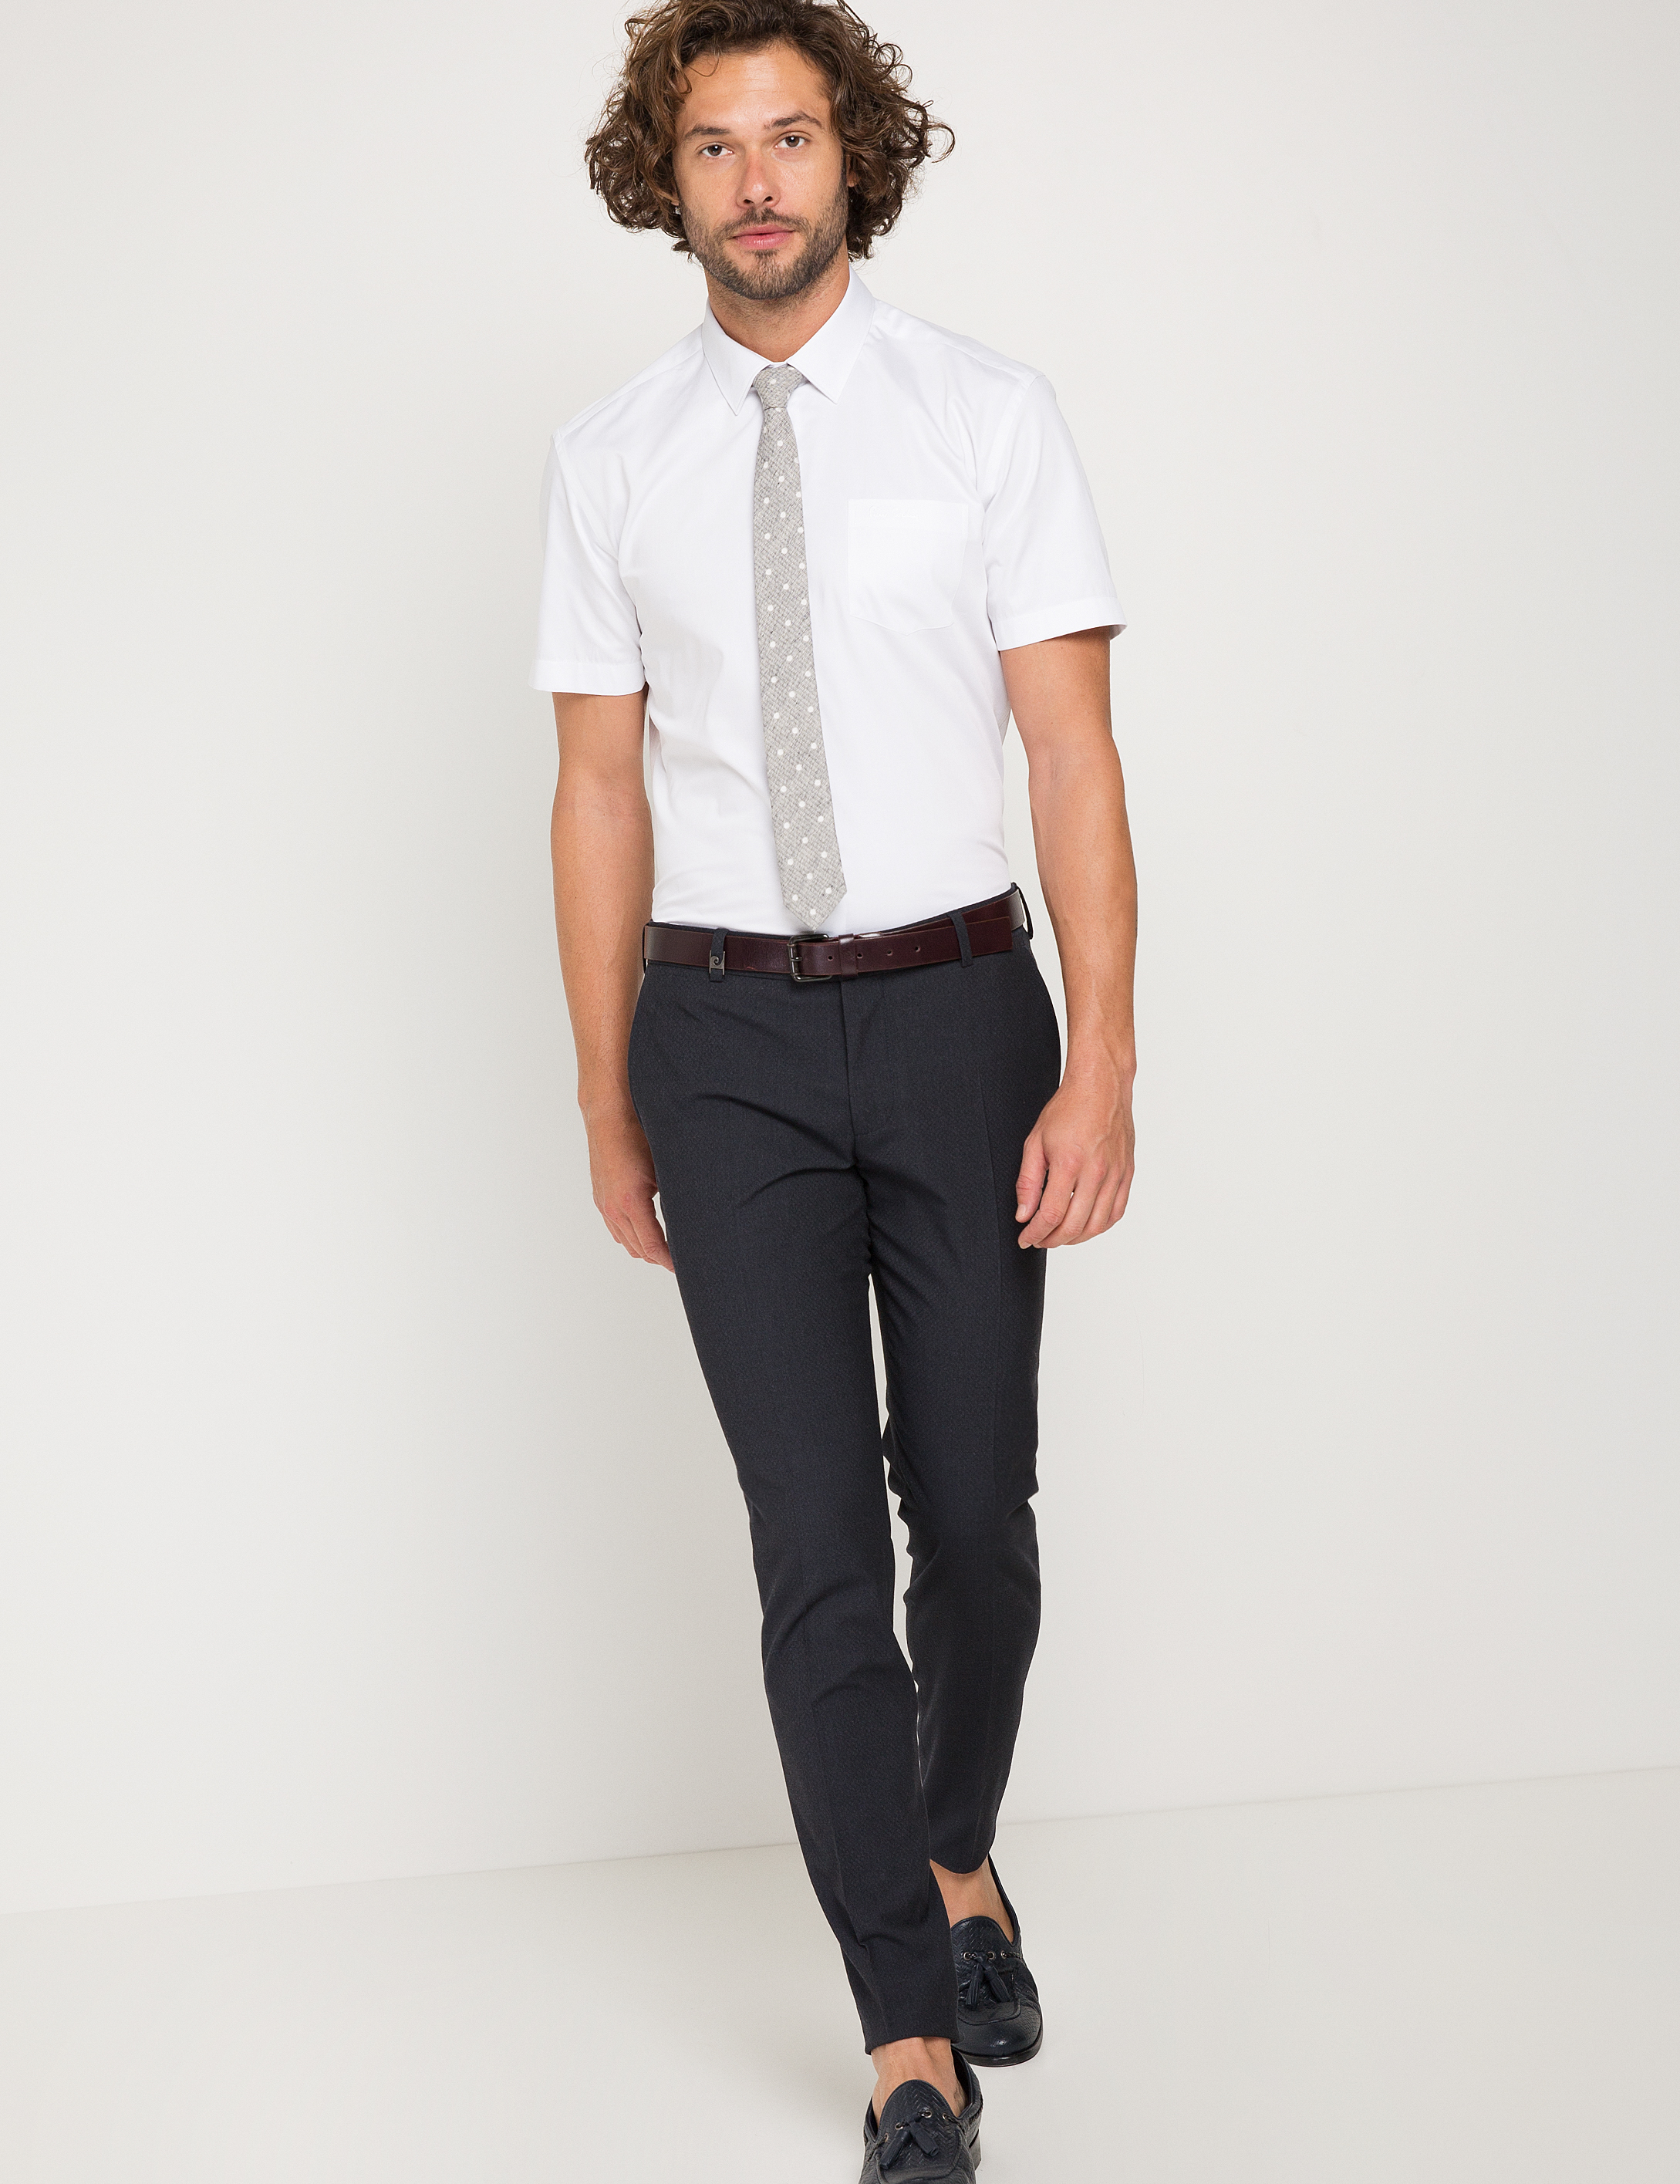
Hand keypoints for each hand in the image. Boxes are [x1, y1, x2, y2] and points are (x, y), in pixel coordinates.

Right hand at [586, 1104, 673, 1270]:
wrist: (608, 1112)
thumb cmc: (639, 1132)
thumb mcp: (665, 1166)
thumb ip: (677, 1196)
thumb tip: (700, 1216)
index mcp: (631, 1203)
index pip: (652, 1247)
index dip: (670, 1261)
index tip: (686, 1268)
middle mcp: (613, 1208)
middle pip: (638, 1250)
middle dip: (660, 1258)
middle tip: (684, 1260)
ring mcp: (604, 1203)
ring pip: (624, 1242)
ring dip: (645, 1249)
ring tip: (668, 1250)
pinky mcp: (600, 1196)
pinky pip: (614, 1228)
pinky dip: (631, 1237)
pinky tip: (647, 1232)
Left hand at [1014, 1068, 1134, 1248]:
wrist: (1101, 1087)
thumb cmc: (1068, 1109)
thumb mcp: (1035, 1142)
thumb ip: (1028, 1181)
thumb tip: (1024, 1213)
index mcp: (1069, 1163)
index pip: (1051, 1214)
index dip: (1036, 1232)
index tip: (1025, 1238)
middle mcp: (1096, 1172)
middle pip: (1075, 1225)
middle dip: (1052, 1240)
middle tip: (1039, 1239)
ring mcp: (1115, 1174)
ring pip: (1097, 1225)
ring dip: (1076, 1238)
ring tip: (1059, 1236)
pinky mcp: (1127, 1174)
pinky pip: (1116, 1212)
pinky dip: (1100, 1226)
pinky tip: (1085, 1226)